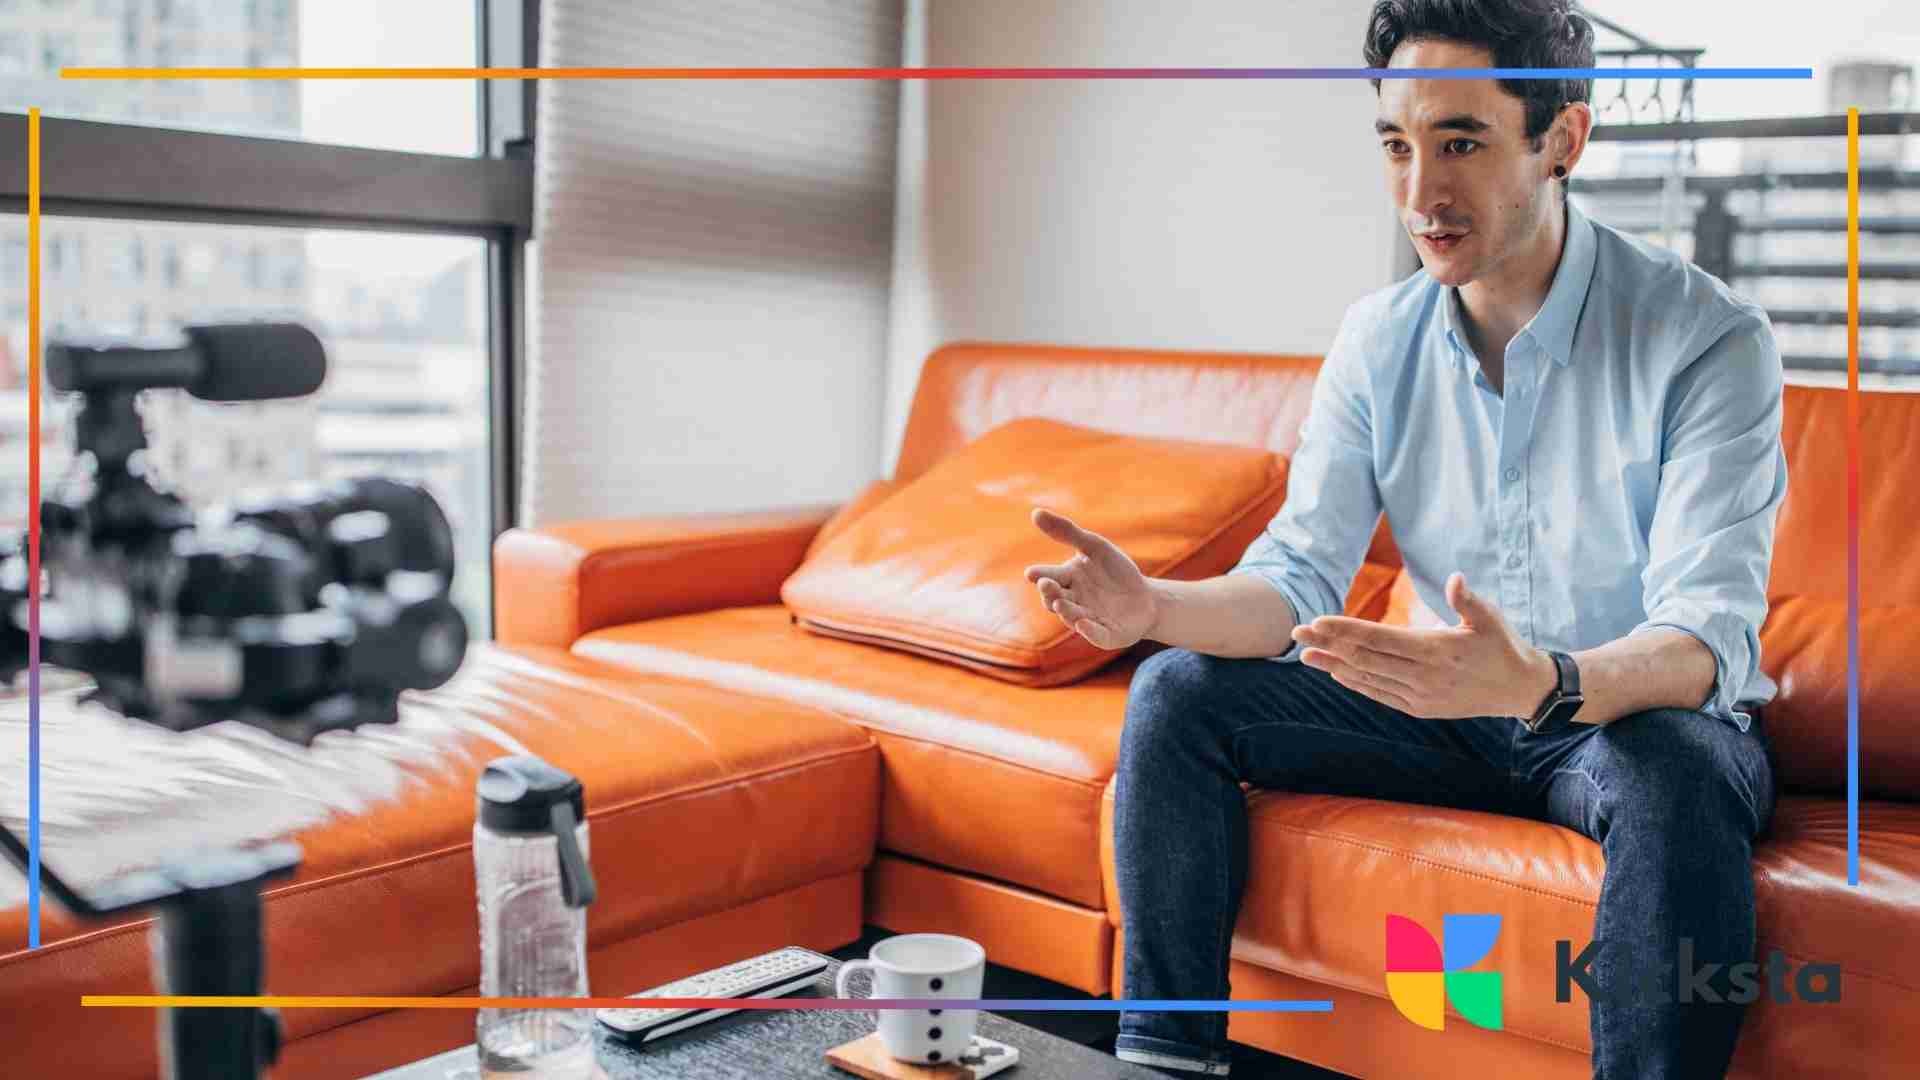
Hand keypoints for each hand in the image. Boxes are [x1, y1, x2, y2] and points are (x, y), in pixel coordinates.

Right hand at [1023, 508, 1156, 650]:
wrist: (1145, 597)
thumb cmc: (1115, 571)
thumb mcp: (1094, 546)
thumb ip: (1067, 532)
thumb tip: (1035, 512)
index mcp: (1066, 579)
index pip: (1048, 576)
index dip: (1039, 575)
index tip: (1030, 572)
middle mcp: (1071, 601)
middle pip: (1054, 599)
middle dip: (1049, 593)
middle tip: (1046, 584)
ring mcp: (1087, 620)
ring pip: (1071, 617)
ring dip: (1066, 610)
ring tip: (1061, 602)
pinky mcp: (1106, 635)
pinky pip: (1095, 635)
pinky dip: (1089, 631)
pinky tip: (1084, 623)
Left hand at [1290, 572, 1557, 718]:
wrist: (1521, 689)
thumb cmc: (1502, 644)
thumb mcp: (1490, 618)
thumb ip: (1468, 600)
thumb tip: (1456, 578)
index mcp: (1435, 650)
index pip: (1378, 639)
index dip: (1344, 630)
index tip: (1316, 621)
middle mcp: (1423, 677)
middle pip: (1364, 659)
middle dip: (1328, 645)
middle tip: (1296, 632)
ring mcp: (1420, 696)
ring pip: (1367, 679)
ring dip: (1333, 665)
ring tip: (1304, 654)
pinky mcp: (1420, 708)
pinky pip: (1380, 694)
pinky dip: (1356, 682)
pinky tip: (1336, 671)